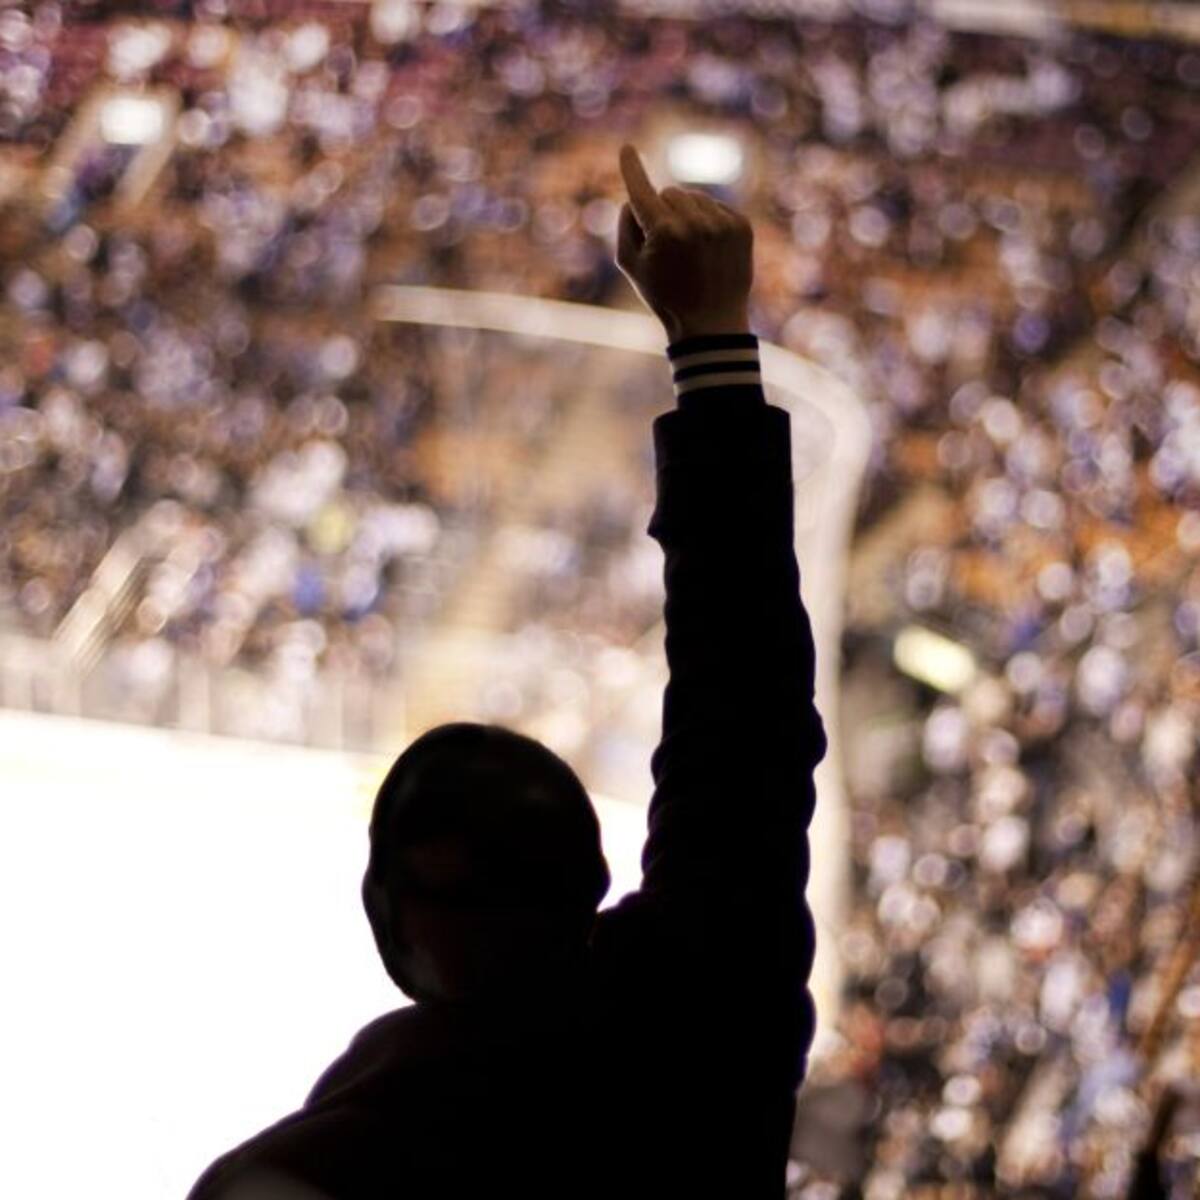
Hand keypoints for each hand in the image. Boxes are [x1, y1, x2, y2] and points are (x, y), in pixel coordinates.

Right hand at [616, 144, 753, 341]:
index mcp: (664, 231)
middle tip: (666, 245)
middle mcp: (694, 221)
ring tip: (690, 250)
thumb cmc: (664, 296)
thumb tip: (635, 198)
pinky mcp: (742, 226)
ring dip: (687, 214)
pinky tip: (708, 249)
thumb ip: (625, 226)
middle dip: (663, 211)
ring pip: (694, 197)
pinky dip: (708, 221)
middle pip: (669, 192)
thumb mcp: (631, 266)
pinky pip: (717, 207)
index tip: (627, 148)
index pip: (643, 190)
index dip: (632, 169)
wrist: (711, 323)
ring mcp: (721, 222)